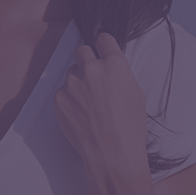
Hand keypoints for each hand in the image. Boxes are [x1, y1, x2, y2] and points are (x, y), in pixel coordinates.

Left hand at [53, 31, 147, 170]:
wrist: (112, 154)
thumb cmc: (129, 128)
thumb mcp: (136, 95)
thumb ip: (120, 76)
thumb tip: (110, 72)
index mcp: (114, 65)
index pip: (103, 39)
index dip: (103, 46)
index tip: (101, 50)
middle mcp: (92, 70)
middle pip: (82, 51)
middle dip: (86, 61)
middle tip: (92, 77)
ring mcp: (72, 84)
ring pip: (71, 74)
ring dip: (78, 83)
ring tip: (89, 105)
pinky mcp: (59, 99)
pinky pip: (63, 93)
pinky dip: (69, 101)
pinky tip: (81, 115)